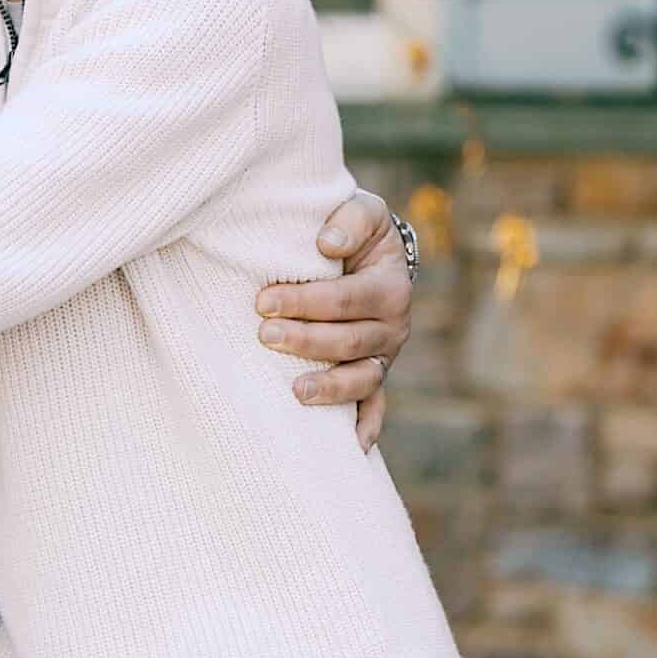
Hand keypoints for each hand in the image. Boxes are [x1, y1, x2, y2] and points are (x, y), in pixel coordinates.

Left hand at [254, 189, 410, 451]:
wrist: (372, 251)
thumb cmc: (355, 229)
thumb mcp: (363, 209)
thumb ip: (350, 218)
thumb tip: (326, 244)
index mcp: (391, 287)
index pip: (347, 299)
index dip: (305, 301)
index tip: (262, 301)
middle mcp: (394, 328)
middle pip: (350, 342)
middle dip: (305, 341)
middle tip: (262, 335)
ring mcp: (385, 357)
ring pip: (362, 381)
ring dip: (330, 388)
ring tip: (294, 390)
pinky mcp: (374, 375)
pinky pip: (375, 408)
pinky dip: (365, 428)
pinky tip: (349, 448)